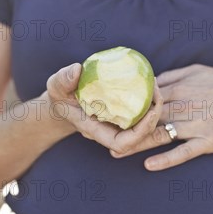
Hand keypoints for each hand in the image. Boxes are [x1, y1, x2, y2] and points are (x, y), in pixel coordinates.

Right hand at [45, 63, 162, 152]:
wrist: (64, 101)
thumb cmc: (60, 96)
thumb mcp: (56, 86)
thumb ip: (63, 79)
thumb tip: (77, 70)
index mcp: (95, 130)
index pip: (121, 143)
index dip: (139, 133)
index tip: (149, 112)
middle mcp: (110, 130)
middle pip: (140, 136)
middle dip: (153, 117)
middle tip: (156, 92)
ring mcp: (118, 123)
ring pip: (144, 124)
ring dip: (153, 107)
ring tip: (154, 83)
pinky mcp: (123, 113)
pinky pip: (141, 111)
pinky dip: (148, 100)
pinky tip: (149, 81)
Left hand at [110, 64, 212, 170]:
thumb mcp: (198, 71)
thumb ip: (172, 76)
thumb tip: (149, 81)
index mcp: (179, 86)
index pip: (144, 96)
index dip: (122, 104)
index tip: (104, 110)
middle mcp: (184, 104)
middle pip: (146, 117)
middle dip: (122, 126)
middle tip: (100, 135)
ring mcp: (196, 123)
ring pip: (160, 135)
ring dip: (136, 144)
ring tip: (114, 152)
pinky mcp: (209, 140)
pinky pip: (184, 151)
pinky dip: (166, 159)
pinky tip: (149, 165)